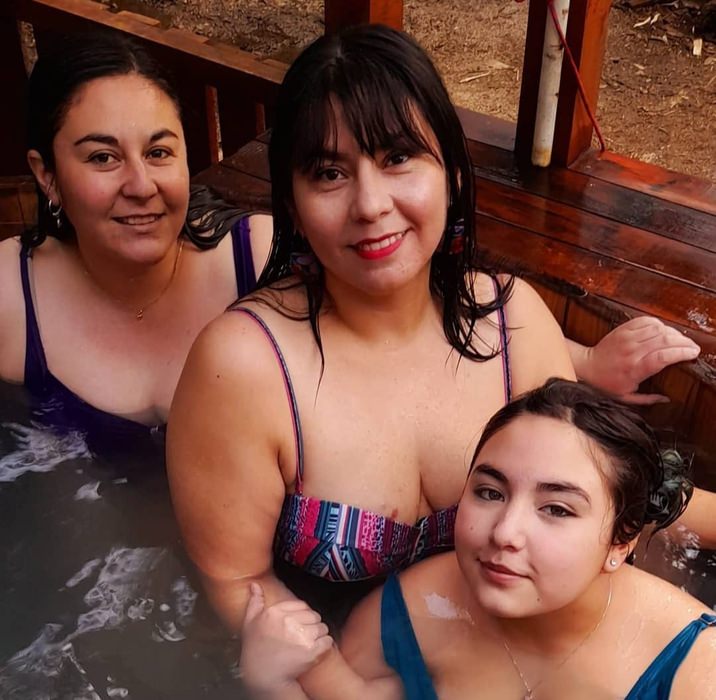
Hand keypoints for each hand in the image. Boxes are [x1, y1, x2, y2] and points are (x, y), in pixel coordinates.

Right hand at [239, 583, 332, 693]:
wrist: (261, 677)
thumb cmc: (254, 650)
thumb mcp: (250, 622)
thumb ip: (255, 601)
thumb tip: (254, 585)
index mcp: (275, 612)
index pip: (302, 605)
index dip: (303, 615)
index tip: (299, 623)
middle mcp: (289, 621)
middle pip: (314, 615)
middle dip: (312, 624)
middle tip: (304, 635)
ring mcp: (301, 636)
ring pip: (322, 627)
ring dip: (318, 635)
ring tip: (308, 643)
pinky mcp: (311, 650)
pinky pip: (327, 641)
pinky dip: (325, 645)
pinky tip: (316, 650)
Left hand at [581, 317, 699, 403]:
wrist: (587, 366)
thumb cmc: (606, 383)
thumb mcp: (626, 397)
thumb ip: (648, 399)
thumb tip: (667, 399)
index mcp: (634, 369)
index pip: (663, 356)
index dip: (681, 352)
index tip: (693, 353)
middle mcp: (632, 351)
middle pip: (664, 340)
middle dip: (683, 342)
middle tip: (692, 347)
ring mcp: (627, 338)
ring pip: (657, 328)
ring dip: (673, 332)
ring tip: (681, 340)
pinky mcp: (623, 329)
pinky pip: (646, 320)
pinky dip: (659, 323)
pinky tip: (664, 330)